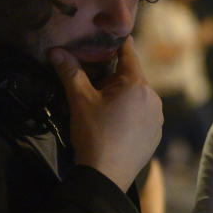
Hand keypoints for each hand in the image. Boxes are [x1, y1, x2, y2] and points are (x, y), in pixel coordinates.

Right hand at [49, 36, 162, 191]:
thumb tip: (55, 50)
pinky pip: (142, 115)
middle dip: (113, 75)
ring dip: (122, 95)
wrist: (105, 177)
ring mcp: (158, 118)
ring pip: (137, 96)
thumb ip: (70, 73)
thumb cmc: (94, 135)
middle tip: (92, 79)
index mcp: (138, 85)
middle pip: (132, 77)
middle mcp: (154, 98)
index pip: (129, 53)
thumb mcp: (79, 101)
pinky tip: (113, 123)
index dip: (117, 43)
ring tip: (101, 105)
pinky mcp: (155, 134)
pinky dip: (129, 113)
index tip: (108, 35)